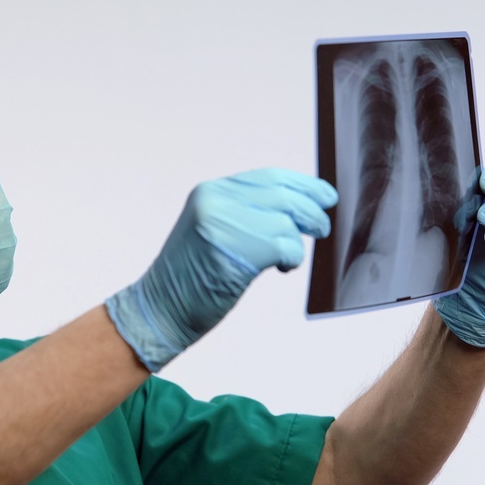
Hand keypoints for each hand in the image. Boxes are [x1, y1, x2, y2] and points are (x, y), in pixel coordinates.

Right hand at [106, 169, 337, 370]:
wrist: (160, 309)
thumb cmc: (191, 278)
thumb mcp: (214, 229)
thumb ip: (247, 212)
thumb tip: (298, 207)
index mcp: (211, 191)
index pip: (269, 176)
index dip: (303, 184)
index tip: (325, 195)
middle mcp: (215, 200)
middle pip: (283, 195)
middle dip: (312, 210)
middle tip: (321, 228)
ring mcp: (223, 224)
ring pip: (287, 220)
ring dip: (298, 242)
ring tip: (289, 257)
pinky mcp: (234, 251)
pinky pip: (286, 246)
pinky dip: (292, 258)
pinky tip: (281, 268)